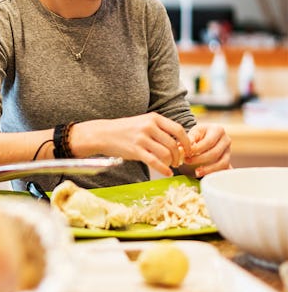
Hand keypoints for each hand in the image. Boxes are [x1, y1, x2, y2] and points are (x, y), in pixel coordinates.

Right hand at [71, 112, 191, 176]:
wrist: (103, 134)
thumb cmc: (124, 130)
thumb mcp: (143, 122)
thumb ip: (159, 129)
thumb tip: (178, 142)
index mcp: (154, 118)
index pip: (178, 129)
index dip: (186, 142)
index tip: (188, 150)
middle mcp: (149, 126)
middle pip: (173, 144)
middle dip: (179, 155)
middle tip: (178, 161)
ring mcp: (142, 138)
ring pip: (166, 153)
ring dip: (171, 162)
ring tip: (170, 166)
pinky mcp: (135, 150)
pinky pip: (154, 161)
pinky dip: (163, 169)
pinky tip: (167, 173)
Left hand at [183, 123, 231, 177]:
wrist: (206, 136)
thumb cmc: (199, 134)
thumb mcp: (194, 132)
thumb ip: (189, 139)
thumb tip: (182, 147)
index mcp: (218, 130)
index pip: (208, 142)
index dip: (197, 149)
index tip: (186, 153)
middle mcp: (226, 140)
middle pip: (215, 153)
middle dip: (200, 159)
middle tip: (187, 161)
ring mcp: (229, 151)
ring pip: (222, 163)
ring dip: (208, 169)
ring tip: (196, 172)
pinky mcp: (228, 160)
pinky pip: (224, 169)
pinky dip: (214, 173)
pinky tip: (204, 174)